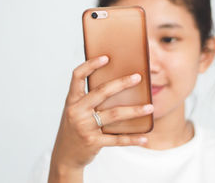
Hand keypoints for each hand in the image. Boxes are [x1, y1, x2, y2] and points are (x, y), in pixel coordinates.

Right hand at [49, 55, 153, 174]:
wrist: (65, 157)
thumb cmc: (75, 128)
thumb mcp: (76, 111)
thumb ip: (89, 99)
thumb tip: (117, 83)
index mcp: (72, 100)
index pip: (77, 76)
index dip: (91, 65)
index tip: (106, 57)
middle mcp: (76, 111)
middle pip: (101, 92)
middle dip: (122, 83)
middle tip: (138, 77)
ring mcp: (84, 127)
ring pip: (114, 114)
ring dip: (134, 110)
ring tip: (150, 107)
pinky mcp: (92, 142)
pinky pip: (116, 139)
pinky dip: (132, 139)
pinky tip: (144, 138)